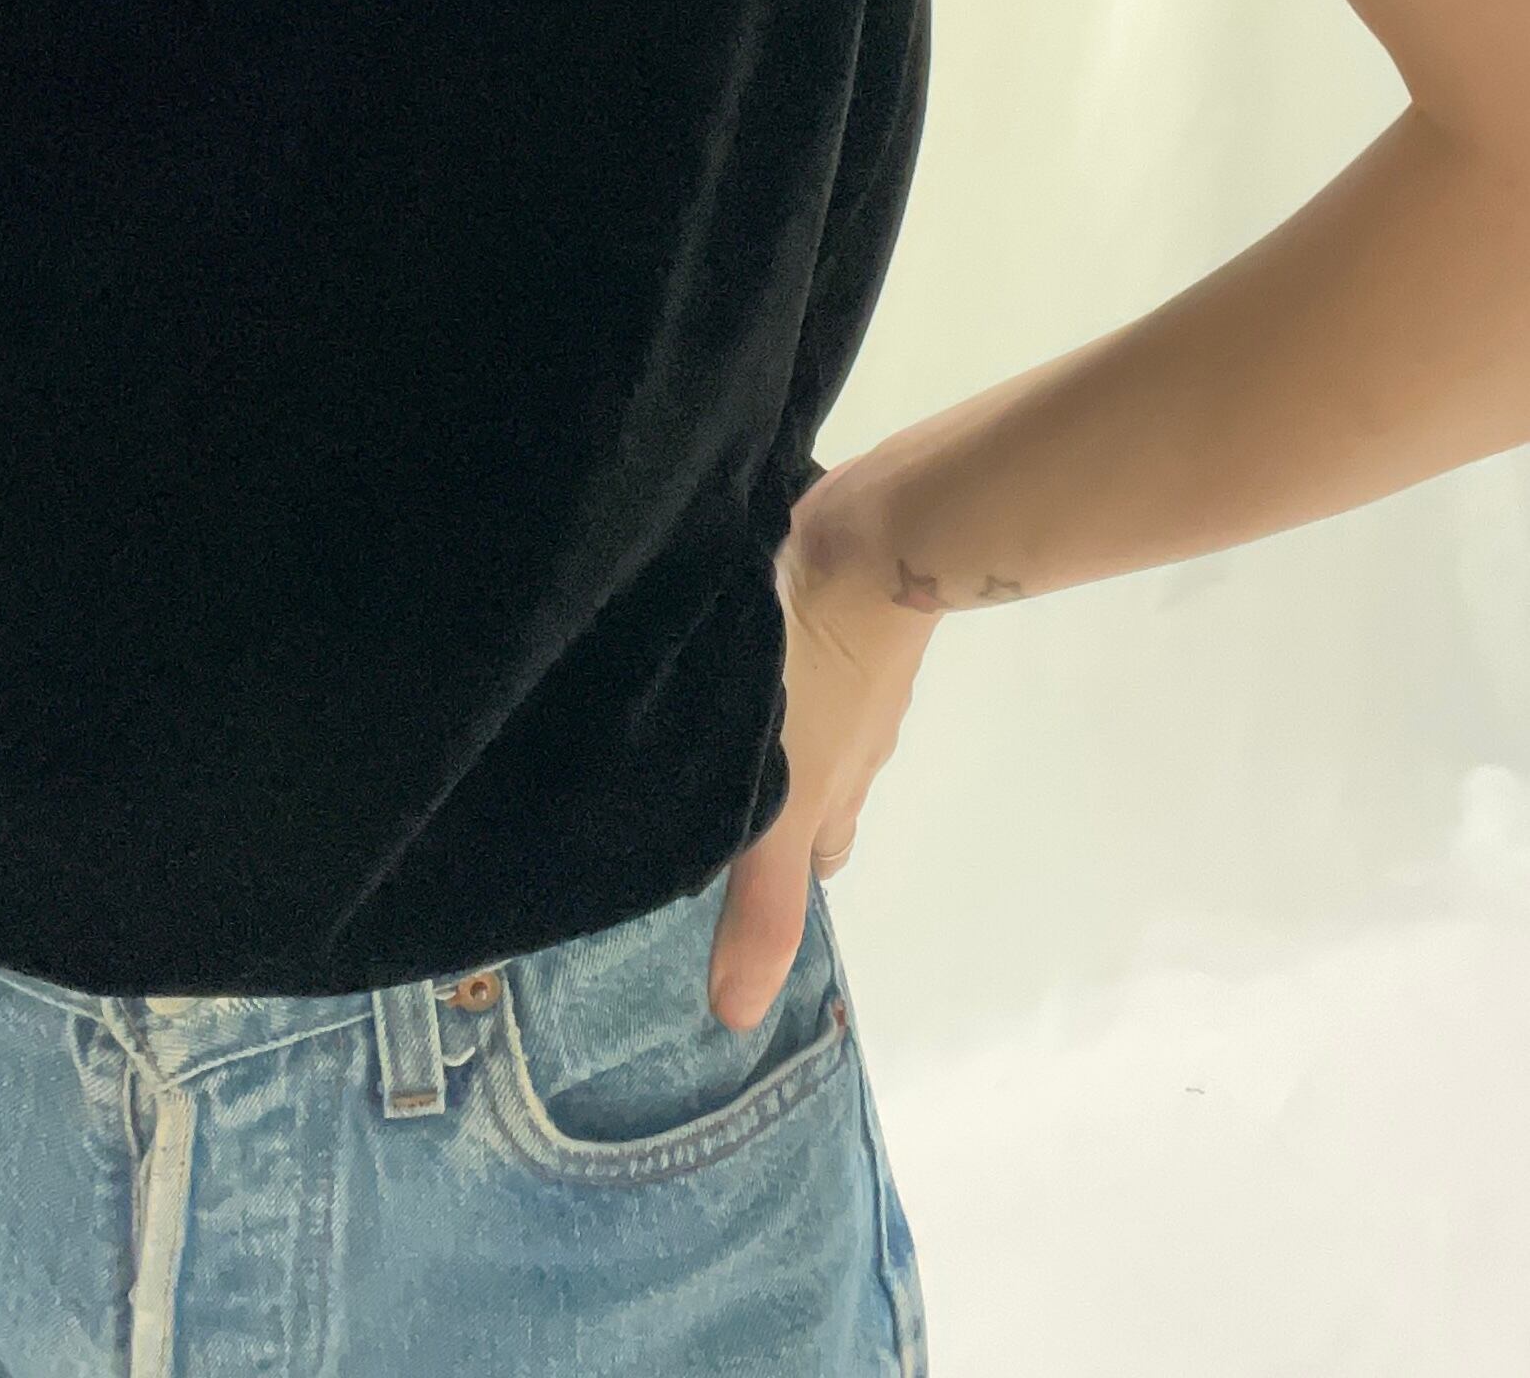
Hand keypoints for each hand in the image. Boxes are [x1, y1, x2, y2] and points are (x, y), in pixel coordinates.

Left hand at [707, 451, 938, 1031]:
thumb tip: (738, 1016)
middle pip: (811, 783)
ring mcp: (841, 659)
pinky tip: (715, 647)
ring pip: (801, 711)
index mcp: (840, 783)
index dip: (777, 871)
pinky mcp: (821, 596)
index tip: (723, 875)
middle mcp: (848, 728)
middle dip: (764, 797)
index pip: (814, 852)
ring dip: (757, 722)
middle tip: (690, 797)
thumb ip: (763, 896)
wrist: (871, 541)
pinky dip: (760, 657)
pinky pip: (790, 644)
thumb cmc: (825, 675)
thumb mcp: (784, 799)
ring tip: (686, 724)